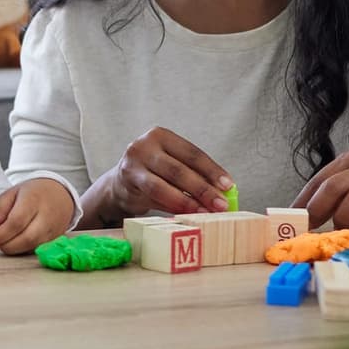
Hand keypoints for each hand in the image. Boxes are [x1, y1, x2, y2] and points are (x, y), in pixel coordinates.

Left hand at [0, 177, 77, 253]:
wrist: (60, 194)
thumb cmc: (33, 193)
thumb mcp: (12, 194)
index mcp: (34, 199)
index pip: (16, 222)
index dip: (0, 234)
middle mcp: (47, 216)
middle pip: (26, 238)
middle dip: (6, 245)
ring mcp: (55, 229)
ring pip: (32, 247)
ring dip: (14, 249)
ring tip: (3, 241)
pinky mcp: (57, 240)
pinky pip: (38, 249)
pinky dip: (23, 250)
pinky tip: (16, 243)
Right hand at [85, 126, 232, 223]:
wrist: (120, 183)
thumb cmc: (154, 172)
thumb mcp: (172, 164)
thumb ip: (194, 174)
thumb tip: (223, 192)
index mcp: (161, 135)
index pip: (192, 153)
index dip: (212, 170)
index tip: (228, 185)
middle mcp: (144, 146)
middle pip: (179, 170)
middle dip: (203, 189)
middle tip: (220, 205)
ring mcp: (133, 164)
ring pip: (164, 186)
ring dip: (188, 202)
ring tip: (206, 212)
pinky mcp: (128, 183)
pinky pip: (154, 197)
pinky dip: (173, 206)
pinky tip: (187, 213)